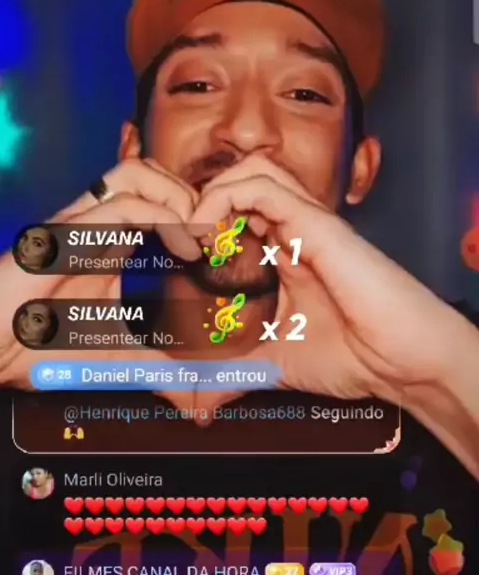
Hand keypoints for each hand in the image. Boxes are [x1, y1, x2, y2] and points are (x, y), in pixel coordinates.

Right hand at [0, 158, 200, 389]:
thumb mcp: (118, 360)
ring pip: (138, 174)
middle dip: (192, 195)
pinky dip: (164, 218)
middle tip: (215, 237)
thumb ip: (158, 370)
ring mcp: (80, 225)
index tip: (223, 247)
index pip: (157, 198)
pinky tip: (184, 251)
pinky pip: (123, 205)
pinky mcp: (67, 236)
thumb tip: (197, 398)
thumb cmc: (39, 350)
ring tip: (199, 237)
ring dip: (178, 198)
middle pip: (151, 173)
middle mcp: (96, 226)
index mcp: (108, 244)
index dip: (194, 211)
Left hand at [191, 155, 460, 403]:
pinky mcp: (316, 224)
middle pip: (240, 182)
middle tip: (177, 241)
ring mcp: (306, 223)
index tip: (173, 255)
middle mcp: (295, 231)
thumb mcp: (274, 366)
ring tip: (191, 233)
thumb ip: (234, 374)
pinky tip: (206, 232)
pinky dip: (224, 198)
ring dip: (210, 193)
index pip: (237, 212)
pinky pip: (262, 188)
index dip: (201, 222)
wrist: (401, 363)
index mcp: (286, 253)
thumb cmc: (355, 357)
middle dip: (199, 201)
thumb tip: (197, 402)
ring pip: (251, 172)